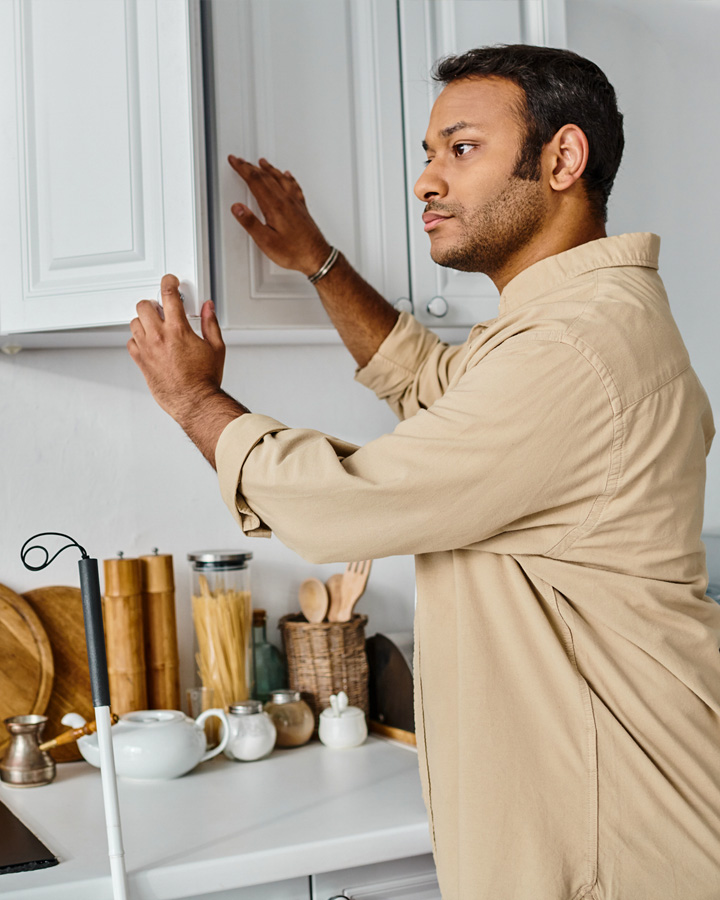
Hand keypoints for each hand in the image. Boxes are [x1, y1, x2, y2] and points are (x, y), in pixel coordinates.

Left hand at [128, 274, 225, 425]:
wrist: (195, 402)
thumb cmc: (205, 380)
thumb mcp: (216, 347)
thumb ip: (210, 323)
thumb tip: (208, 308)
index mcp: (178, 330)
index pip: (168, 295)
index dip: (168, 282)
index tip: (170, 282)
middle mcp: (159, 337)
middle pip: (144, 305)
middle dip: (153, 303)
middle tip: (162, 309)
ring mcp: (147, 349)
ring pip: (135, 323)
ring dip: (144, 321)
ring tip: (155, 327)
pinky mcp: (141, 362)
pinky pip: (131, 343)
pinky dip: (138, 340)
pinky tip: (149, 343)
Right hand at [228, 156, 330, 275]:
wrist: (317, 257)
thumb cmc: (294, 252)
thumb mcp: (266, 242)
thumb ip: (250, 223)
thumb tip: (237, 208)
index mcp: (275, 206)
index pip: (255, 181)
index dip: (243, 169)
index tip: (234, 161)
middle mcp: (286, 201)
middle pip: (266, 177)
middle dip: (250, 167)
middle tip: (240, 160)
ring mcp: (295, 203)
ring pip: (280, 178)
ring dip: (269, 168)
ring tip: (261, 162)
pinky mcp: (302, 208)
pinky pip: (294, 186)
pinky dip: (287, 177)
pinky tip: (287, 175)